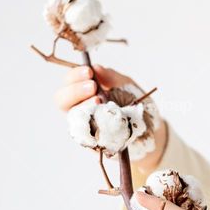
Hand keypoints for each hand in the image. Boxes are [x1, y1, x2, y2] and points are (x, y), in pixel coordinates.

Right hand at [53, 64, 167, 170]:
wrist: (149, 128)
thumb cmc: (133, 104)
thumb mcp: (125, 86)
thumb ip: (111, 77)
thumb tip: (96, 67)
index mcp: (84, 92)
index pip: (68, 82)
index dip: (74, 76)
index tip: (89, 72)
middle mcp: (79, 108)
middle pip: (61, 100)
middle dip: (74, 90)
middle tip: (92, 86)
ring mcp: (83, 126)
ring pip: (71, 116)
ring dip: (83, 106)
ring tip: (99, 101)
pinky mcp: (91, 141)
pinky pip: (84, 134)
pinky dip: (92, 124)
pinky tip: (102, 118)